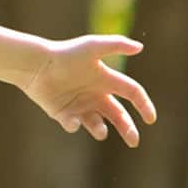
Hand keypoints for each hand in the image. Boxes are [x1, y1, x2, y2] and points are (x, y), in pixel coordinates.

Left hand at [8, 31, 157, 142]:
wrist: (36, 65)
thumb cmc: (65, 54)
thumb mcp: (92, 47)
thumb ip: (116, 45)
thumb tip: (140, 47)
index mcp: (106, 80)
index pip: (132, 93)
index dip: (144, 105)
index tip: (151, 119)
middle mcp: (96, 94)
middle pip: (119, 115)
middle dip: (128, 129)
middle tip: (134, 142)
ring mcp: (81, 106)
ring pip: (98, 124)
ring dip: (102, 130)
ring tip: (101, 131)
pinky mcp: (64, 114)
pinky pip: (74, 125)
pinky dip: (75, 126)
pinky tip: (72, 121)